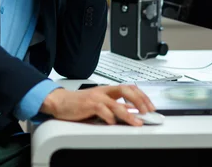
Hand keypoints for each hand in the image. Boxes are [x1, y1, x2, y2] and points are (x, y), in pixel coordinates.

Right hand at [40, 84, 154, 125]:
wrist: (60, 101)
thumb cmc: (79, 103)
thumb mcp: (99, 103)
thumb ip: (114, 106)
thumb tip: (130, 113)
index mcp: (108, 90)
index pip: (129, 88)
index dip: (142, 96)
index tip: (151, 106)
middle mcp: (103, 91)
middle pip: (126, 90)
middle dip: (139, 101)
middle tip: (148, 111)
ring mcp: (96, 97)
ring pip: (116, 104)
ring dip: (129, 114)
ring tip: (136, 122)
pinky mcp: (88, 104)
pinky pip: (102, 110)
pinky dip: (109, 117)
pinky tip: (113, 122)